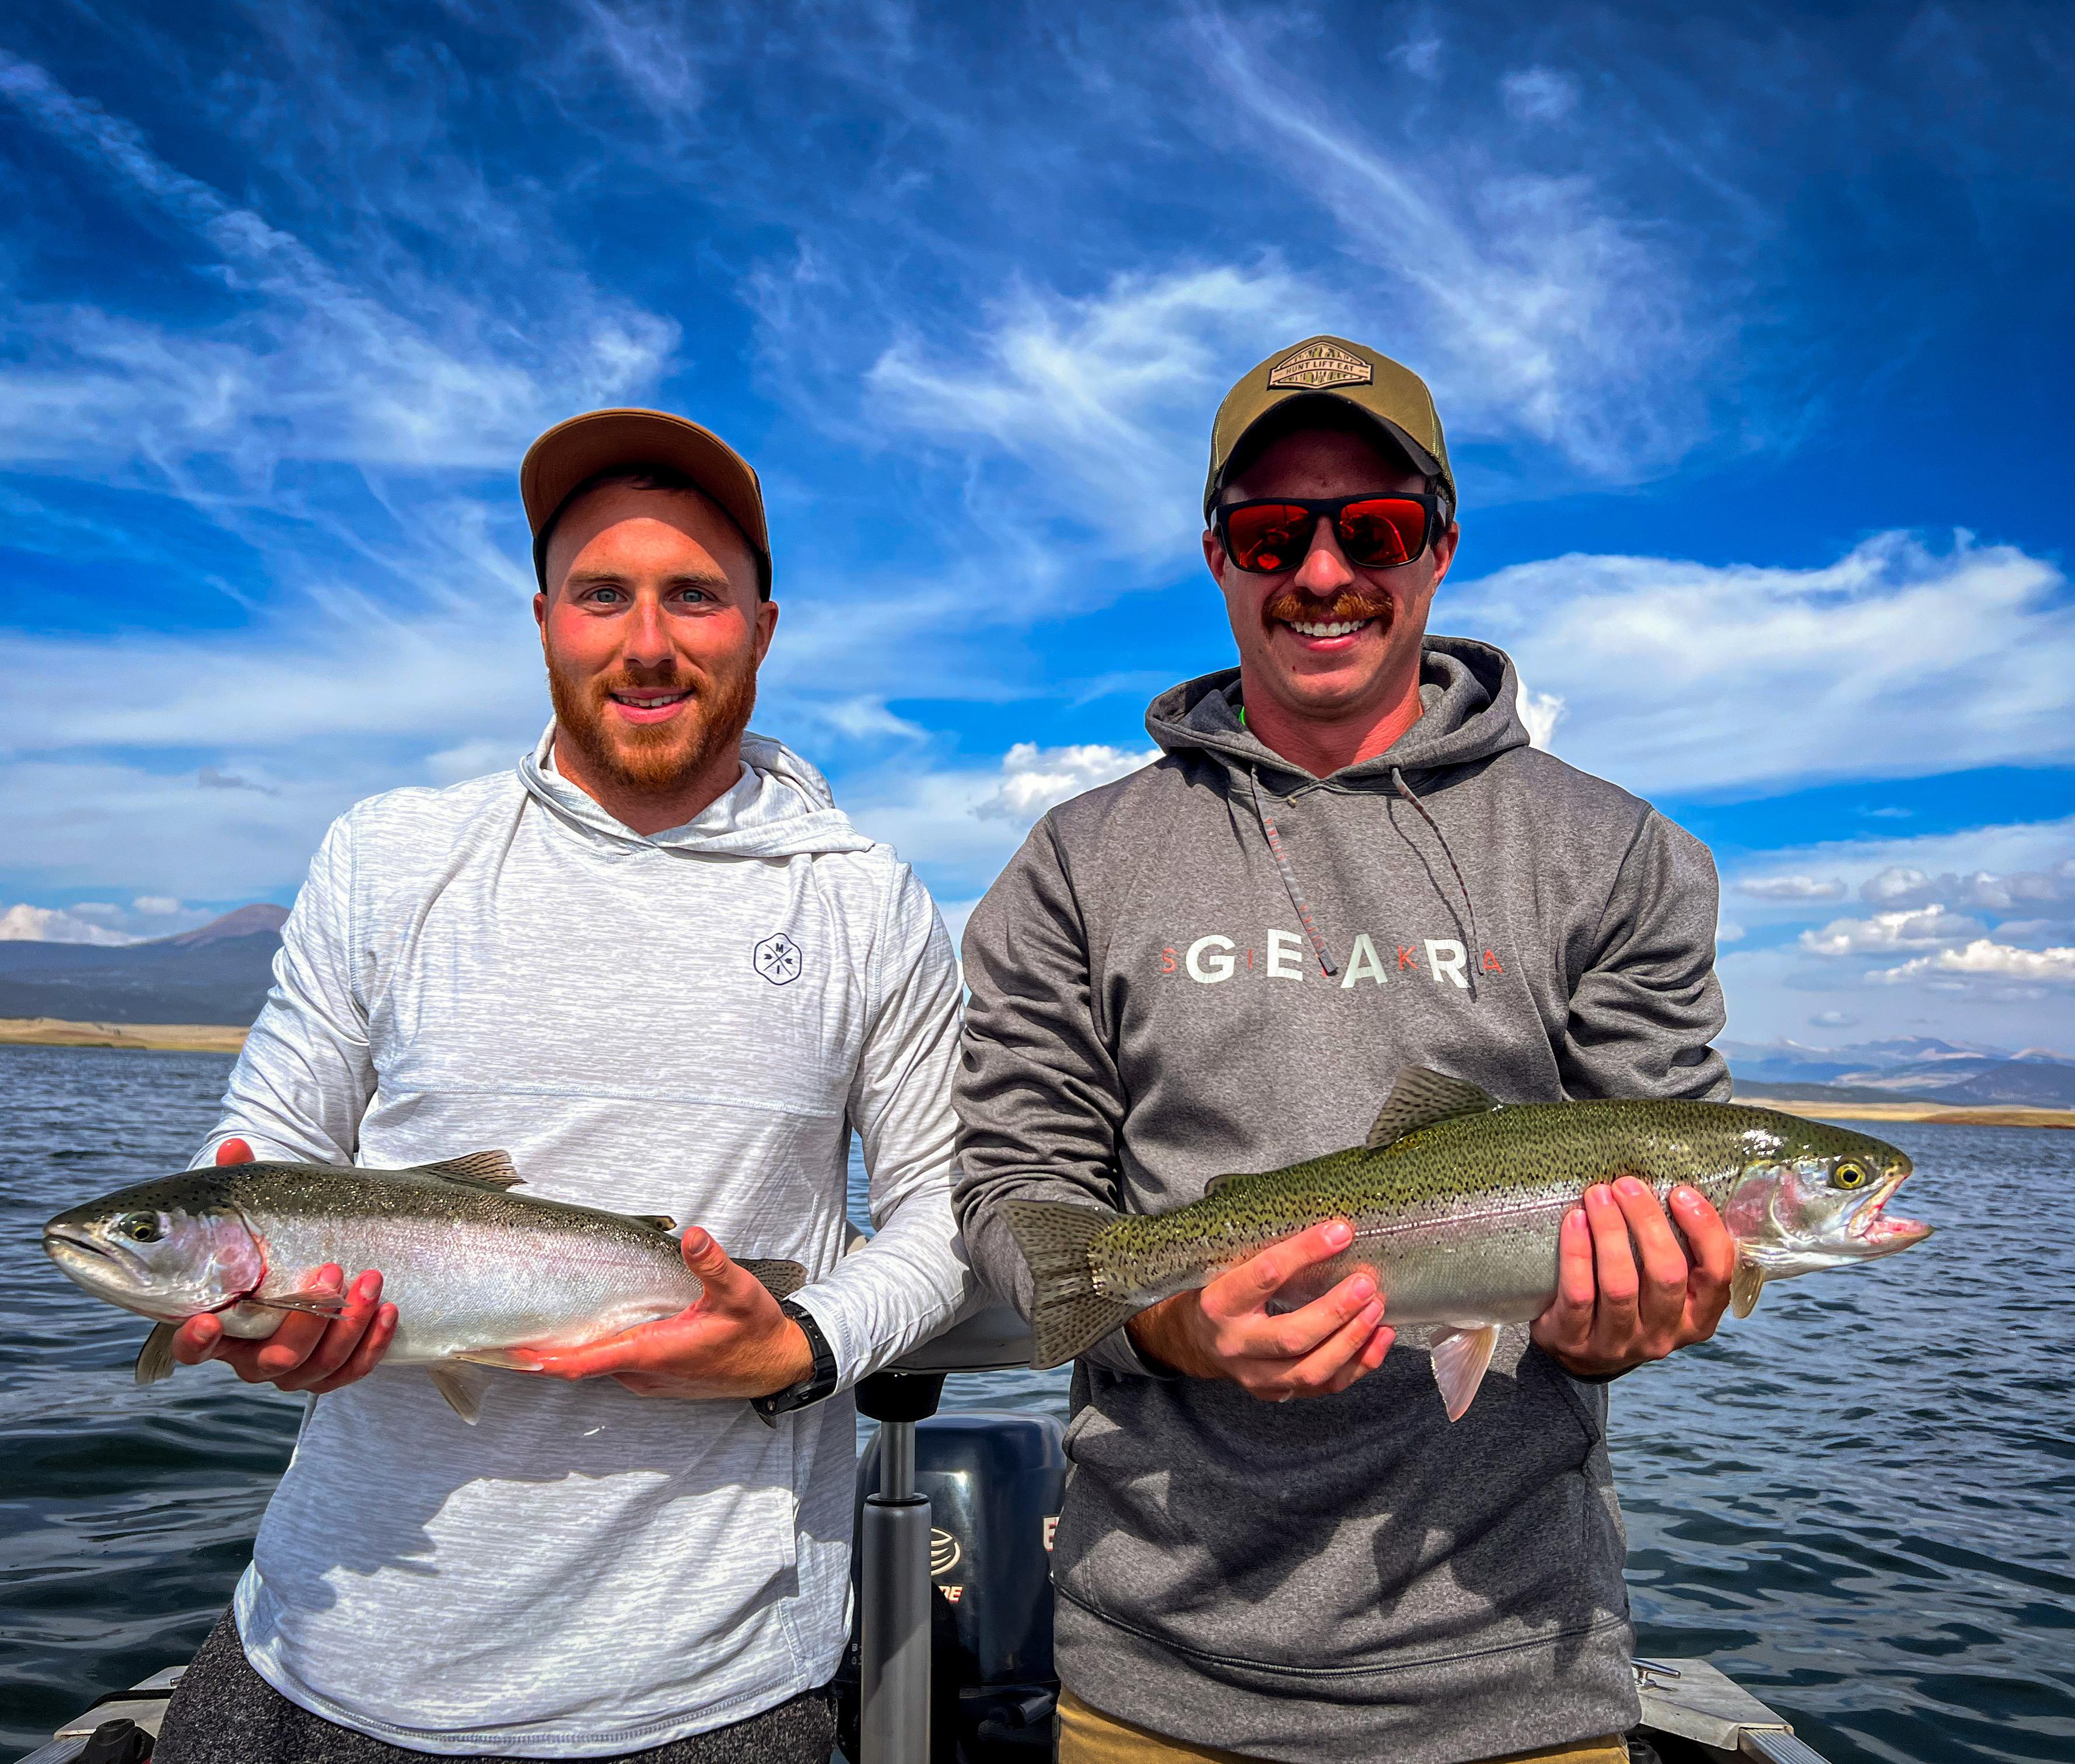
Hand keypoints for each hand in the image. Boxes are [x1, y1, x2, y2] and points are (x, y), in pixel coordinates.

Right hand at [171, 1137, 397, 1391]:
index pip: (194, 1344)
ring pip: (315, 1368)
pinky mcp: (332, 1369)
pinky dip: (372, 1344)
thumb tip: (234, 1146)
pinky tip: (388, 1309)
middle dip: (303, 1320)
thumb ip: (241, 1182)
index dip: (196, 1340)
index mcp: (220, 1321)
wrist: (322, 1258)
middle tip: (331, 1269)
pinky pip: (351, 1371)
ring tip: (372, 1277)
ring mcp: (293, 1367)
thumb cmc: (279, 1236)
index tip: (207, 1318)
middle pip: (270, 1359)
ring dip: (348, 1324)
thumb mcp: (261, 1208)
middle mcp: (251, 1354)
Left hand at [506, 1228, 815, 1399]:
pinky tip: (590, 1329)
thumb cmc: (756, 1332)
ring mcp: (649, 1381)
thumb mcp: (738, 1293)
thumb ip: (712, 1265)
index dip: (545, 1359)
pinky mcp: (656, 1380)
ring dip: (569, 1351)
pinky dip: (593, 1352)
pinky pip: (613, 1367)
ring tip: (538, 1326)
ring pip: (597, 1366)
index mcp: (653, 1352)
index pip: (586, 1361)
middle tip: (505, 1332)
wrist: (776, 1367)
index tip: (511, 1354)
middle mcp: (643, 1373)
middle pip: (580, 1364)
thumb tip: (691, 1236)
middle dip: (544, 1351)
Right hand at [1125, 1218, 1392, 1401]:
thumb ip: (1268, 1253)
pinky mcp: (1276, 1393)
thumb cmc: (1220, 1292)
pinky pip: (1325, 1386)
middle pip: (1292, 1336)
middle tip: (1366, 1284)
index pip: (1265, 1276)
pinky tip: (1380, 1337)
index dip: (1305, 1252)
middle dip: (1336, 1310)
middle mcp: (1235, 1345)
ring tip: (1377, 1308)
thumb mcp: (1228, 1266)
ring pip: (1312, 1369)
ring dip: (1352, 1339)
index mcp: (1219, 1303)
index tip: (1341, 1232)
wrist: (1196, 1341)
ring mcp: (1255, 1376)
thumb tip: (1329, 1226)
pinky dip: (1359, 1363)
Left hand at [1531, 1178, 1734, 1377]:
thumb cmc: (1630, 1303)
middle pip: (1666, 1275)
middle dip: (1648, 1222)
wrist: (1578, 1351)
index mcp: (1697, 1319)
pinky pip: (1579, 1293)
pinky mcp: (1576, 1341)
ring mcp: (1620, 1343)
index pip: (1717, 1276)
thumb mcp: (1664, 1289)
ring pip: (1620, 1284)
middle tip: (1627, 1184)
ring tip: (1598, 1194)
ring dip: (1610, 1231)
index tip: (1681, 1192)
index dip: (1704, 1231)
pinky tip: (1574, 1221)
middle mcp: (1663, 1335)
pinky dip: (1577, 1253)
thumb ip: (1679, 1251)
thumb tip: (1680, 1188)